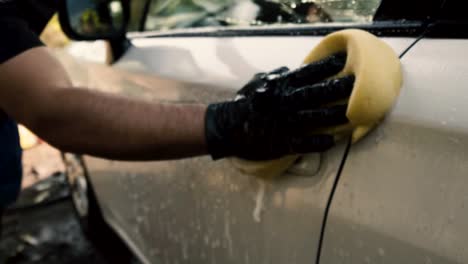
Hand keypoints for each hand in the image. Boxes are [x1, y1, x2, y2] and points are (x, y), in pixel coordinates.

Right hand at [205, 53, 353, 159]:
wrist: (227, 127)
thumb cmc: (244, 103)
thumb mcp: (257, 83)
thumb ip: (275, 75)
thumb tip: (290, 68)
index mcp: (280, 86)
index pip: (307, 73)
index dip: (327, 66)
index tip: (345, 60)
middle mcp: (285, 102)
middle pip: (316, 93)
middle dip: (337, 87)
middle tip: (355, 83)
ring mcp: (284, 123)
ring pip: (314, 118)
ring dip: (333, 115)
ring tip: (351, 114)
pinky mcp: (281, 143)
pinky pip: (303, 143)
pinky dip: (317, 142)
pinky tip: (332, 141)